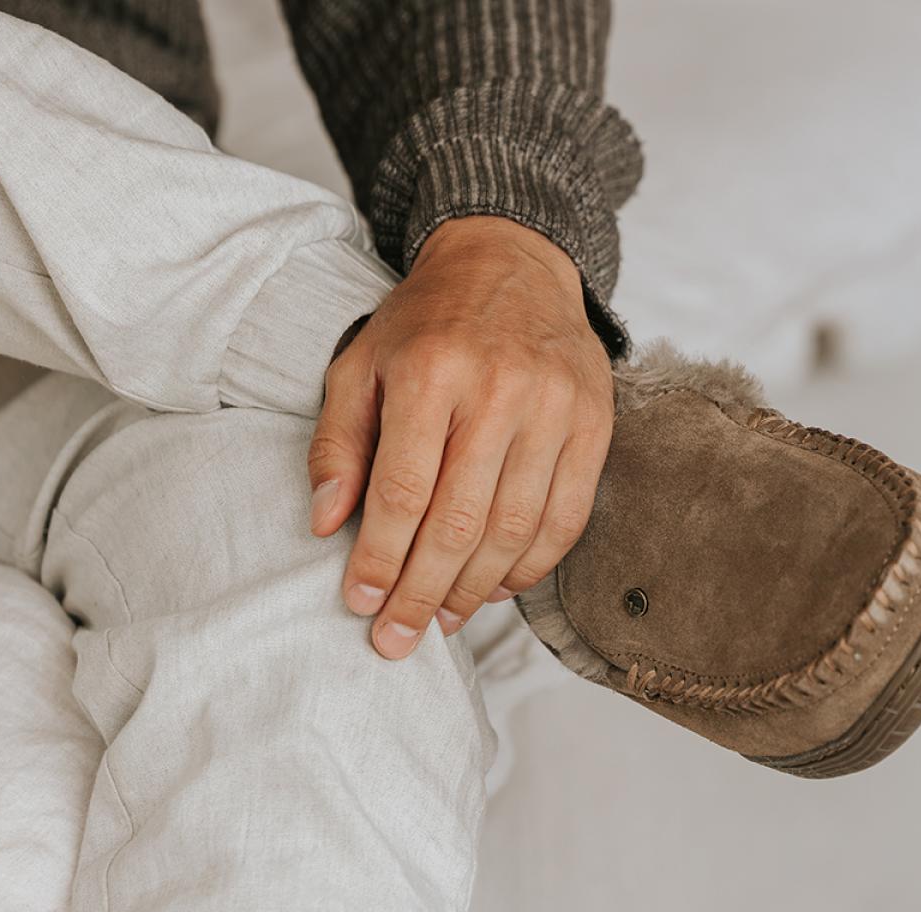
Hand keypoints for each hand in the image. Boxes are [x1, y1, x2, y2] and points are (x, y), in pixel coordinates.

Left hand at [307, 216, 613, 658]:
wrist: (512, 263)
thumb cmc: (428, 322)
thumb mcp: (362, 363)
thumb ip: (338, 442)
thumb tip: (326, 522)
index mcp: (432, 372)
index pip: (404, 491)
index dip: (380, 559)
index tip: (359, 603)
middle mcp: (500, 391)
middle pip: (459, 522)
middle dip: (422, 593)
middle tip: (396, 640)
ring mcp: (555, 409)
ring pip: (515, 529)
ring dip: (475, 590)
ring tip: (444, 620)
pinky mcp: (594, 424)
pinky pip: (566, 518)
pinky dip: (531, 565)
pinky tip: (497, 587)